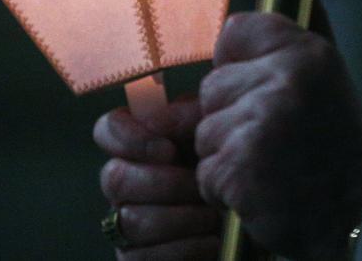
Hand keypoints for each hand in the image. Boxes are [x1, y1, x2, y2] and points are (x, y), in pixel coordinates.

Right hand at [94, 95, 221, 260]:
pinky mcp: (135, 257)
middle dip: (164, 184)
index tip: (168, 149)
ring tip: (214, 217)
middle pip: (114, 178)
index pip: (108, 129)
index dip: (130, 138)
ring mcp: (126, 222)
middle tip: (201, 187)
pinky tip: (210, 242)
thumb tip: (159, 114)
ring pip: (129, 220)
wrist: (253, 217)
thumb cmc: (234, 168)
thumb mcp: (221, 134)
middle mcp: (126, 181)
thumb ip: (192, 116)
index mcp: (143, 144)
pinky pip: (138, 258)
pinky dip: (181, 250)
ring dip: (179, 219)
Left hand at [195, 12, 361, 260]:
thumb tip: (221, 46)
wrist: (360, 209)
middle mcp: (284, 82)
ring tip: (268, 164)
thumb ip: (277, 56)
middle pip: (213, 86)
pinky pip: (205, 172)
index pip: (238, 31)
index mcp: (307, 54)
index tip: (256, 87)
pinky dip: (225, 188)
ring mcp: (259, 125)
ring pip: (205, 132)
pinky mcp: (239, 168)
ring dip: (226, 155)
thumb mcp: (323, 81)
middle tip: (271, 137)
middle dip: (230, 116)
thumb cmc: (336, 147)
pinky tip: (260, 188)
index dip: (238, 63)